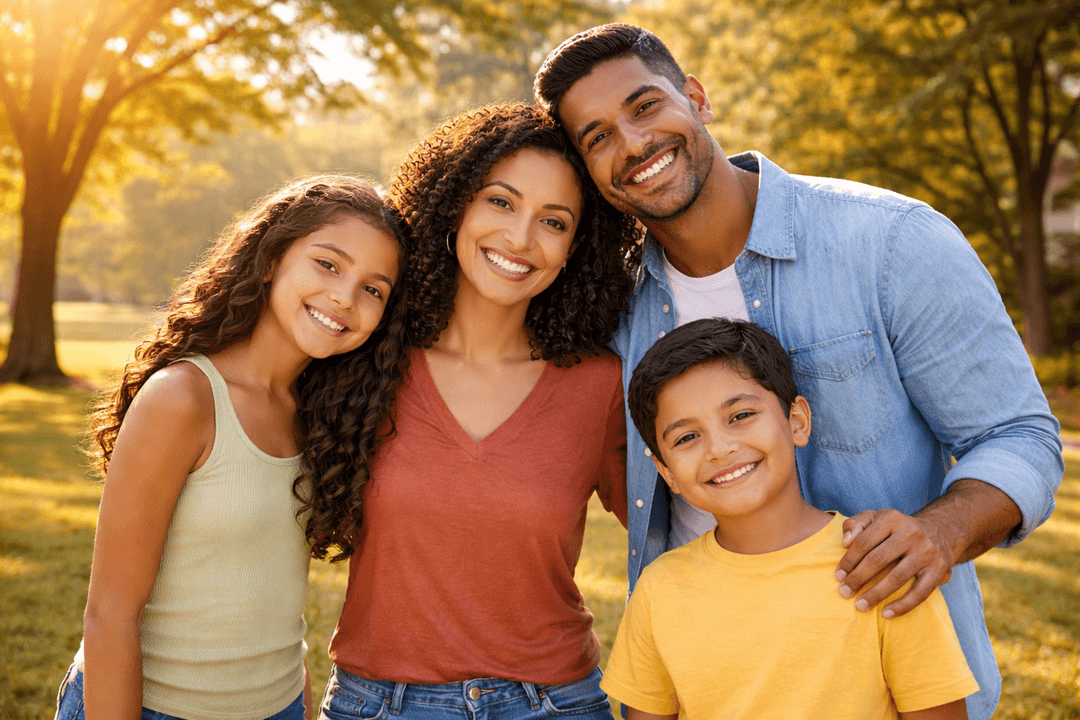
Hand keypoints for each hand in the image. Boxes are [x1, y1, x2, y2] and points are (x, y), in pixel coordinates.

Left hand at [834, 509, 953, 618]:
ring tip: (860, 605)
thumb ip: (855, 525)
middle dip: (858, 578)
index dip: (848, 561)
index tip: (838, 576)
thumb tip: (845, 542)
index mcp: (891, 518)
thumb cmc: (896, 529)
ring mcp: (927, 552)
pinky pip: (920, 592)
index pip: (864, 542)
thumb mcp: (875, 517)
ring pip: (897, 577)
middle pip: (878, 559)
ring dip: (876, 594)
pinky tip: (886, 614)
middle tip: (844, 593)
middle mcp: (911, 533)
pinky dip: (902, 606)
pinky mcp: (939, 570)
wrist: (939, 532)